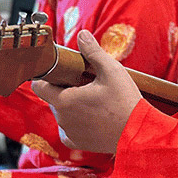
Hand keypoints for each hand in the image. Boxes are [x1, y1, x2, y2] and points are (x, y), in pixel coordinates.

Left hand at [32, 30, 141, 153]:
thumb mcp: (111, 71)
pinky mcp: (77, 143)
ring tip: (93, 101)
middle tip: (86, 85)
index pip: (39, 86)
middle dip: (65, 90)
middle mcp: (62, 118)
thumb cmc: (125, 102)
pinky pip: (68, 129)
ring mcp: (68, 132)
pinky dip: (76, 122)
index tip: (61, 73)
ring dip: (71, 106)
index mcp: (64, 100)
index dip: (47, 77)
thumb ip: (93, 52)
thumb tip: (82, 34)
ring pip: (62, 113)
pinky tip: (92, 116)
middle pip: (53, 98)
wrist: (138, 133)